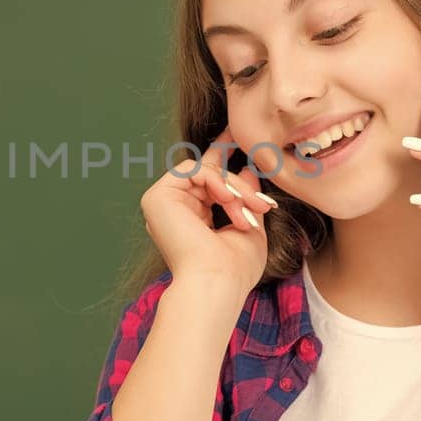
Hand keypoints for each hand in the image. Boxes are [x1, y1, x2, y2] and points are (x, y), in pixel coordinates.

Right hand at [140, 127, 278, 299]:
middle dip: (240, 184)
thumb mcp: (248, 227)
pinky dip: (217, 181)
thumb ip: (245, 198)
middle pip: (209, 173)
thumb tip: (247, 170)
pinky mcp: (157, 197)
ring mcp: (163, 202)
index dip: (223, 155)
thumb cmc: (234, 268)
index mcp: (191, 219)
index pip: (207, 180)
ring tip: (250, 210)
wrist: (217, 283)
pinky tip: (228, 200)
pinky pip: (192, 170)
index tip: (239, 137)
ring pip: (204, 170)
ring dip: (233, 188)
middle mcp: (174, 209)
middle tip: (262, 203)